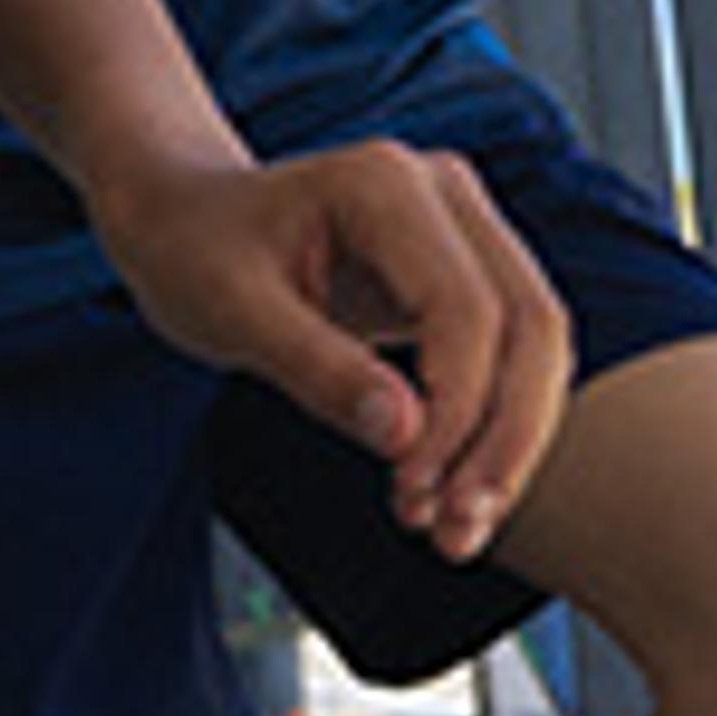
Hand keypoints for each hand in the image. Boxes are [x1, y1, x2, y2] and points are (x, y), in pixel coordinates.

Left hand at [86, 137, 566, 557]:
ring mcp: (462, 229)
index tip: (410, 489)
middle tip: (454, 533)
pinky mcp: (462, 275)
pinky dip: (490, 431)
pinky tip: (446, 495)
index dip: (456, 411)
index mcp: (384, 182)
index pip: (466, 310)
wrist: (181, 221)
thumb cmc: (193, 251)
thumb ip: (316, 367)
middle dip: (505, 439)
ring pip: (534, 348)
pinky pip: (508, 359)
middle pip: (530, 325)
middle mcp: (443, 192)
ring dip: (508, 446)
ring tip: (452, 532)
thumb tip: (407, 436)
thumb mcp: (230, 311)